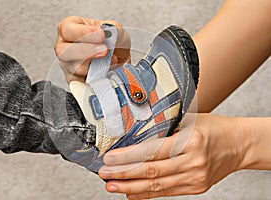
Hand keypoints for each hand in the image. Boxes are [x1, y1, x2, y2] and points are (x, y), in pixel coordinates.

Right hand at [54, 16, 130, 82]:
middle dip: (86, 51)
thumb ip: (111, 29)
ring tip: (109, 59)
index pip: (67, 30)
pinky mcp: (74, 80)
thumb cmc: (109, 39)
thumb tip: (109, 36)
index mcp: (68, 27)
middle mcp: (63, 47)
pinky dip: (95, 78)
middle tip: (104, 50)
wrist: (117, 55)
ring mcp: (67, 65)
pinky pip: (81, 83)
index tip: (101, 35)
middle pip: (63, 51)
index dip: (84, 33)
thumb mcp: (113, 28)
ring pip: (74, 68)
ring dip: (94, 65)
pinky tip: (106, 71)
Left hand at [98, 113, 249, 198]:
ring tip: (112, 186)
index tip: (109, 159)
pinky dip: (147, 194)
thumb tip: (135, 136)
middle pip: (151, 172)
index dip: (128, 157)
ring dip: (131, 187)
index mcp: (191, 140)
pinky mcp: (196, 188)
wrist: (239, 144)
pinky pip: (167, 193)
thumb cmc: (214, 128)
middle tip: (105, 174)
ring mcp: (195, 178)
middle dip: (124, 174)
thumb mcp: (188, 120)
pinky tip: (132, 194)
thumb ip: (164, 128)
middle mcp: (193, 162)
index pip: (152, 151)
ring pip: (156, 186)